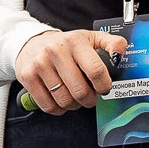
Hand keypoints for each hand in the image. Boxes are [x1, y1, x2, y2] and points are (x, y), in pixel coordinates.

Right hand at [15, 28, 129, 114]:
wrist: (32, 43)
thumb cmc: (66, 44)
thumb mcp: (90, 38)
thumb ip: (111, 43)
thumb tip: (120, 54)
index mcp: (76, 41)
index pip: (96, 70)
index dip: (104, 85)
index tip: (104, 89)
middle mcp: (56, 51)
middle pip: (80, 90)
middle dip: (89, 100)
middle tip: (90, 97)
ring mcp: (41, 64)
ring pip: (64, 100)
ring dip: (74, 105)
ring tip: (75, 97)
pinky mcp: (28, 77)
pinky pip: (48, 105)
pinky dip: (58, 109)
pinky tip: (61, 101)